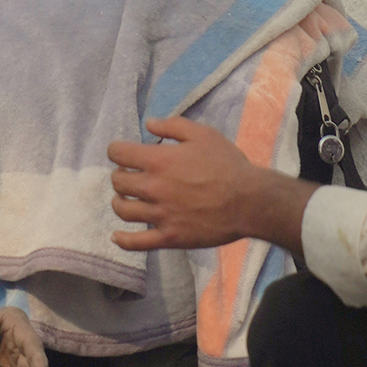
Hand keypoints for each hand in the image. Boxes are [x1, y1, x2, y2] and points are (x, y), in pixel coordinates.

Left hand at [108, 116, 256, 249]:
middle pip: (117, 182)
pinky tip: (117, 236)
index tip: (123, 153)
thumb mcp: (203, 134)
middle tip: (131, 175)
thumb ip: (173, 125)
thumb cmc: (228, 165)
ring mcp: (160, 215)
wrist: (249, 201)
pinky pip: (137, 242)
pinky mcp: (169, 237)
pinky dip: (123, 240)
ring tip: (126, 199)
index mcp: (158, 161)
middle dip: (121, 175)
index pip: (118, 154)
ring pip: (122, 210)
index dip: (117, 151)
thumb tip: (148, 123)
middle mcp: (153, 188)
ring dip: (120, 202)